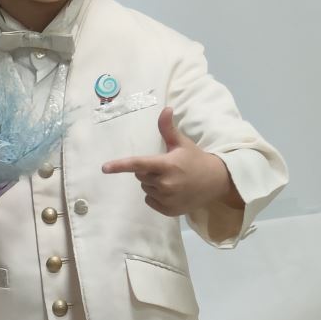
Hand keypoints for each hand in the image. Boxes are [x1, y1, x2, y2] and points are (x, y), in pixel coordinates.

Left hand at [101, 107, 241, 216]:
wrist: (216, 182)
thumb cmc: (195, 160)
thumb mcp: (182, 143)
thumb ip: (168, 129)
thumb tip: (165, 109)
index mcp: (167, 165)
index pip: (138, 164)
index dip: (120, 166)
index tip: (105, 168)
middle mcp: (166, 184)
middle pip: (140, 176)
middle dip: (148, 171)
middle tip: (166, 167)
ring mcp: (167, 199)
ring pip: (145, 189)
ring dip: (152, 184)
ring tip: (171, 180)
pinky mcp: (169, 210)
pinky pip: (150, 201)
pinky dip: (156, 197)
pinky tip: (171, 192)